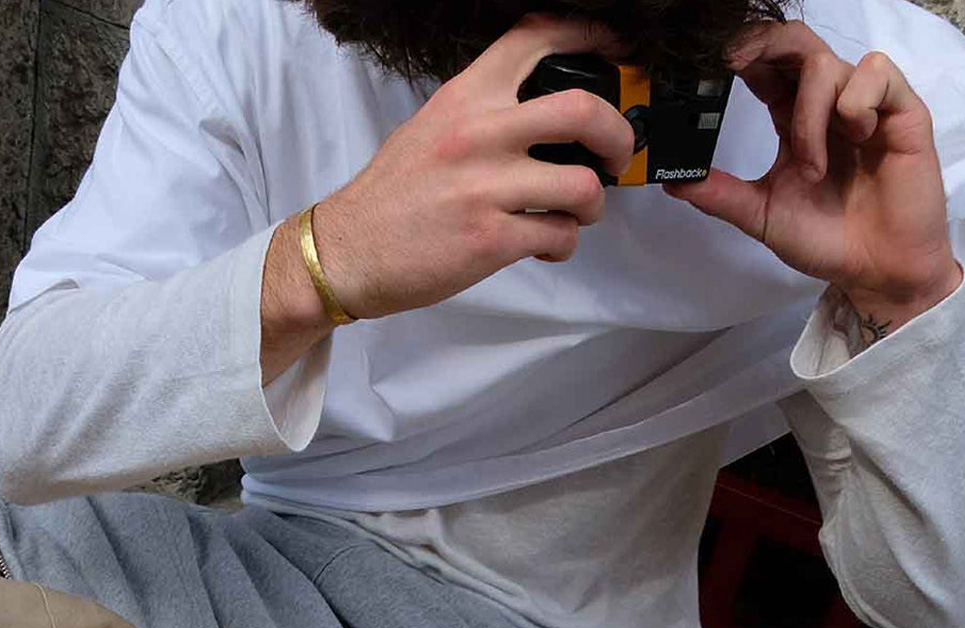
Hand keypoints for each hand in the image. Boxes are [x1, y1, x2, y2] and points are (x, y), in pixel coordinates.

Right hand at [312, 15, 636, 319]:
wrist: (346, 251)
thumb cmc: (389, 199)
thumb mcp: (430, 130)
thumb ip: (483, 115)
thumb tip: (539, 118)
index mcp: (465, 98)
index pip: (538, 39)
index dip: (592, 40)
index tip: (617, 55)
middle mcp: (479, 134)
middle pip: (582, 110)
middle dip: (617, 135)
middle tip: (616, 155)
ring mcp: (486, 188)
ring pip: (581, 185)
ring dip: (592, 205)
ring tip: (576, 215)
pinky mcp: (490, 240)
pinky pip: (558, 236)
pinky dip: (563, 244)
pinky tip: (546, 245)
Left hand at [666, 22, 962, 332]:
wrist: (874, 269)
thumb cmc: (824, 238)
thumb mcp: (760, 215)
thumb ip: (718, 195)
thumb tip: (672, 181)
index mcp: (791, 121)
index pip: (766, 68)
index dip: (742, 54)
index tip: (712, 61)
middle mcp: (825, 105)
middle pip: (796, 43)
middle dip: (764, 43)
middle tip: (734, 62)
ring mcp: (863, 105)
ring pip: (826, 66)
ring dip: (808, 117)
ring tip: (813, 169)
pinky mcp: (900, 110)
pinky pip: (875, 74)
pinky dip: (855, 103)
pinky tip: (859, 138)